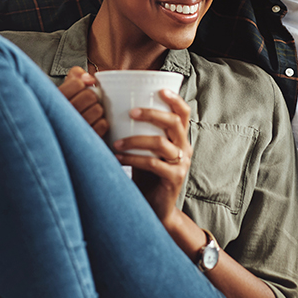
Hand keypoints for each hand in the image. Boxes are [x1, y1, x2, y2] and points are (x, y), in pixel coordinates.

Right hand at [59, 66, 107, 136]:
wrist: (60, 137)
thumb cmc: (65, 108)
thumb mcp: (65, 88)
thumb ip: (75, 76)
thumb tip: (90, 79)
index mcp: (54, 100)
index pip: (77, 83)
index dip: (83, 84)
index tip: (81, 88)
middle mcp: (61, 116)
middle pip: (90, 96)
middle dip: (92, 97)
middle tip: (87, 102)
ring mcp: (73, 130)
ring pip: (98, 110)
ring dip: (97, 110)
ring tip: (89, 113)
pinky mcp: (84, 140)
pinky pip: (102, 124)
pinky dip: (102, 123)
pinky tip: (93, 124)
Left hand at [113, 88, 191, 225]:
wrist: (155, 207)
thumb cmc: (146, 174)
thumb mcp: (145, 150)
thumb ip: (139, 132)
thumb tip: (113, 109)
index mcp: (179, 137)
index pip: (183, 112)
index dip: (174, 99)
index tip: (159, 89)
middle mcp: (184, 147)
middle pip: (174, 122)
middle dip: (151, 114)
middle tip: (130, 112)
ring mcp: (181, 164)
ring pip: (161, 143)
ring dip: (135, 140)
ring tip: (116, 142)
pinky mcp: (174, 179)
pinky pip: (153, 164)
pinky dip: (133, 158)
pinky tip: (118, 157)